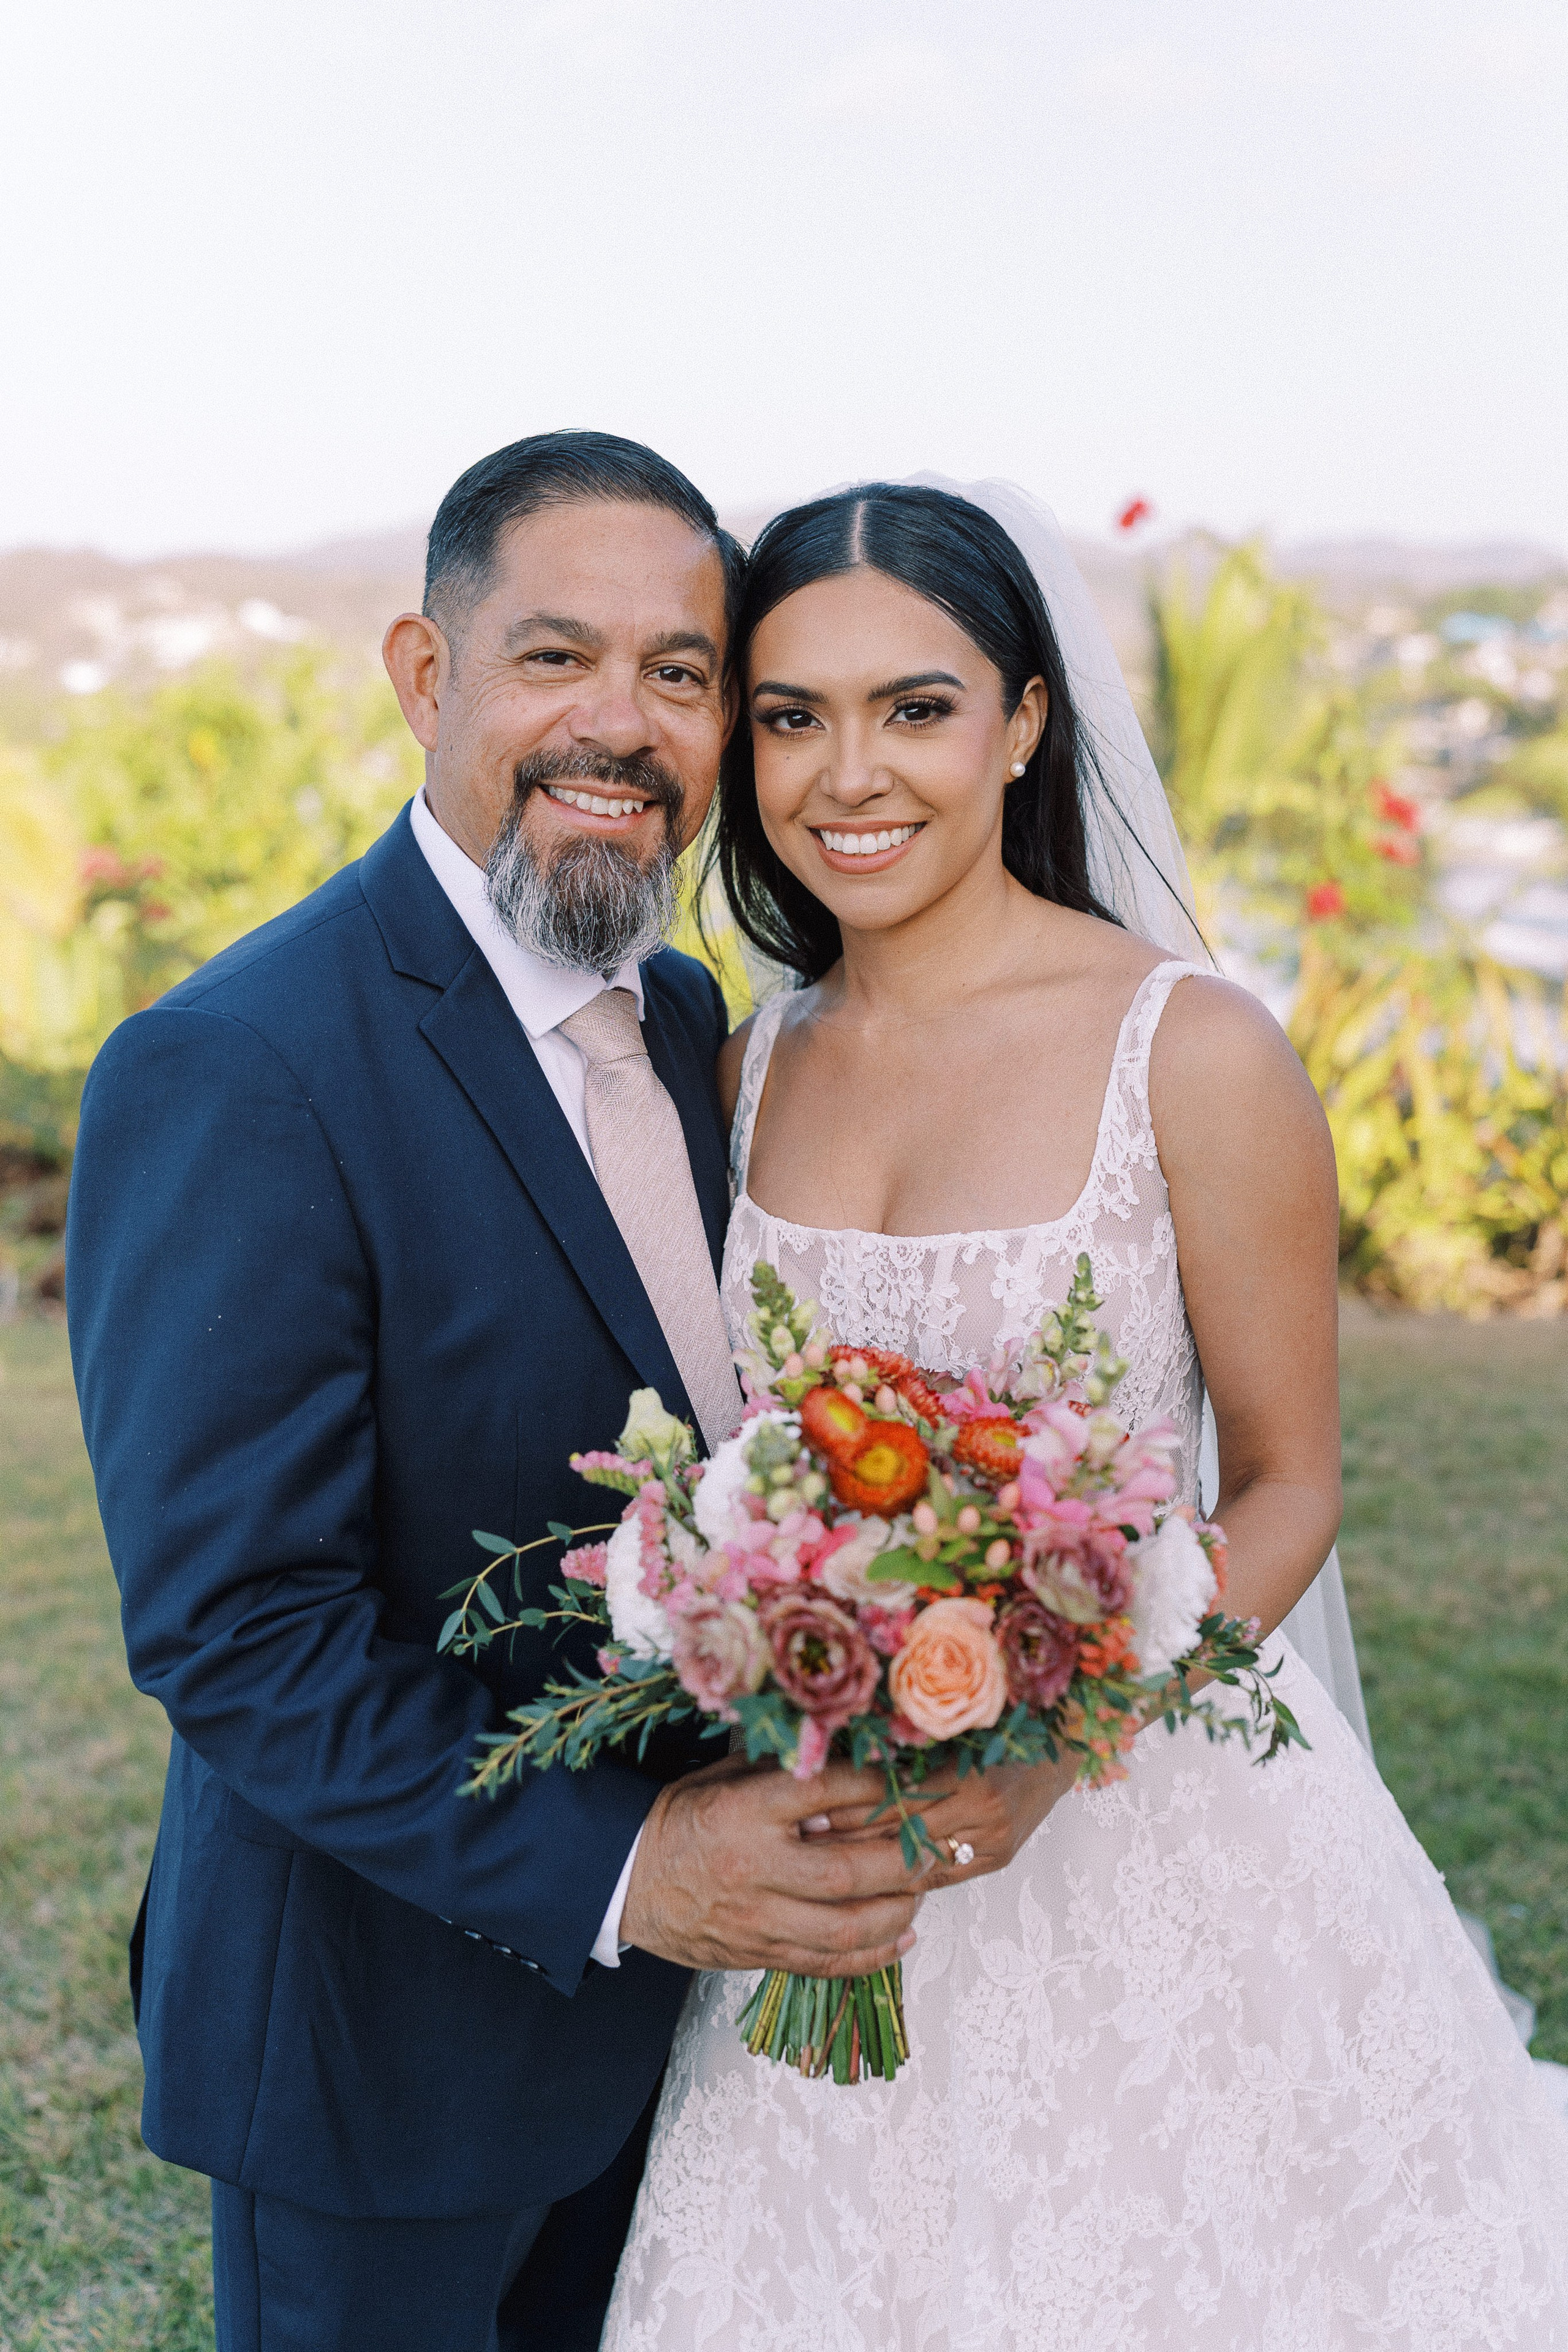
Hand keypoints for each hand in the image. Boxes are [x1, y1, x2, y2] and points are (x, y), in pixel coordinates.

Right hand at [619, 1752, 928, 1976]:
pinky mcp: (758, 1954)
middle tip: (938, 1843)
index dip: (879, 1783)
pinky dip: (873, 1954)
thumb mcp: (726, 1777)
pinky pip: (826, 1964)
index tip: (915, 1777)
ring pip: (845, 1926)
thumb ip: (784, 1771)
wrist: (625, 1880)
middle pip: (848, 1870)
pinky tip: (903, 1935)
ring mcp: (757, 1918)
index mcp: (745, 1811)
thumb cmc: (682, 1819)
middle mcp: (754, 1867)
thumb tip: (851, 1753)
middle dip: (905, 1859)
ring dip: (896, 1909)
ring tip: (922, 1889)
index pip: (826, 1791)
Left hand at [803, 1752, 1078, 1893]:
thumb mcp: (958, 1733)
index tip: (813, 1812)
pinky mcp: (999, 1859)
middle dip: (854, 1842)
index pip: (898, 1804)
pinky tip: (874, 1880)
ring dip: (874, 1865)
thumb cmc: (1003, 1731)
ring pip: (920, 1863)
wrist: (1061, 1751)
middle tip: (808, 1842)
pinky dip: (907, 1877)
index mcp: (971, 1778)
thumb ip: (913, 1757)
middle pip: (905, 1837)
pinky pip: (943, 1876)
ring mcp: (994, 1842)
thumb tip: (848, 1771)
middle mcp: (985, 1815)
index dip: (853, 1812)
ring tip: (827, 1865)